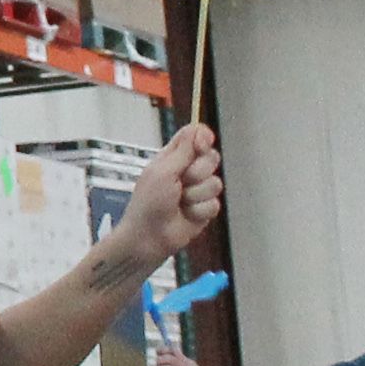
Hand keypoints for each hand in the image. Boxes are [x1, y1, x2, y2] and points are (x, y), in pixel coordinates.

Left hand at [101, 121, 223, 271]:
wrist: (149, 237)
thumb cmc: (148, 203)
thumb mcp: (162, 172)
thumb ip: (182, 151)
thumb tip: (197, 128)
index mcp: (173, 157)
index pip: (195, 136)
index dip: (203, 138)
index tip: (202, 145)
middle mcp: (188, 171)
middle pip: (211, 157)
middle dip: (199, 171)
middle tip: (182, 182)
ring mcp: (198, 190)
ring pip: (216, 183)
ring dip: (196, 194)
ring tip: (180, 202)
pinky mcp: (205, 209)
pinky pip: (215, 204)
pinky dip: (199, 210)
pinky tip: (186, 215)